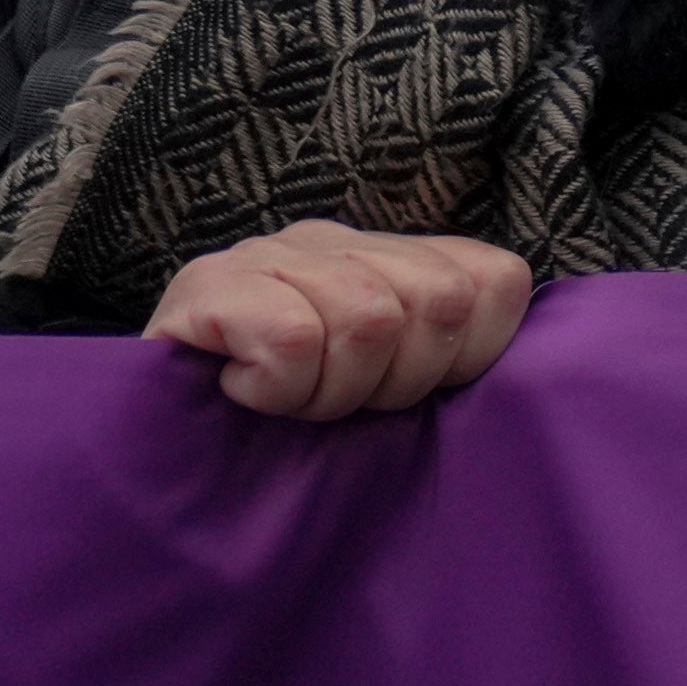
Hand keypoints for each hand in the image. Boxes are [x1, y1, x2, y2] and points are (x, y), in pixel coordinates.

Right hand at [143, 221, 535, 421]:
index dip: (467, 359)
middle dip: (396, 385)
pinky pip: (291, 338)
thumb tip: (538, 372)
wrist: (148, 447)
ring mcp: (270, 253)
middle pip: (436, 303)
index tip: (409, 395)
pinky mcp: (206, 285)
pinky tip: (245, 393)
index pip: (496, 280)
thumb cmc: (286, 427)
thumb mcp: (386, 388)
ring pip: (367, 320)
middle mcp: (337, 238)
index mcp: (396, 255)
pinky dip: (279, 388)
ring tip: (289, 401)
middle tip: (336, 405)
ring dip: (329, 394)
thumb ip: (453, 355)